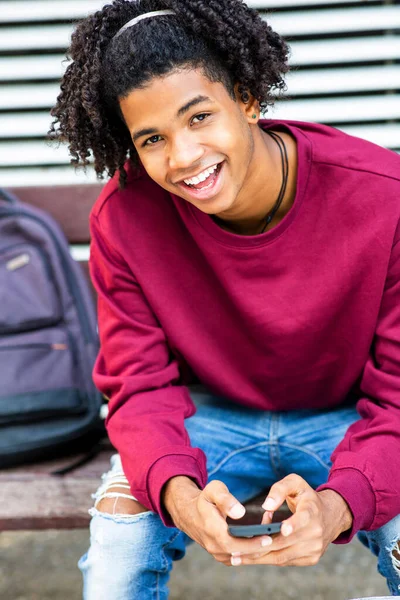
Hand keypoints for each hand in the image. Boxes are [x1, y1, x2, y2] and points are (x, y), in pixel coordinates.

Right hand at [163, 477, 278, 565]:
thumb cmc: (205, 499)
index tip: (268, 538)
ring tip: (273, 539)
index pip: (234, 543)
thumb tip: (240, 512)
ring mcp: (216, 553)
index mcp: (211, 529)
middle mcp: (213, 545)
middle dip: (259, 548)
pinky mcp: (221, 555)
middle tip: (276, 539)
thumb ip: (226, 499)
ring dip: (257, 551)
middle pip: (241, 553)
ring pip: (241, 557)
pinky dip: (251, 552)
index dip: (252, 543)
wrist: (190, 513)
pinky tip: (262, 542)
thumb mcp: (213, 490)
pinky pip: (238, 557)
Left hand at [237, 474, 352, 566]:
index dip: (293, 524)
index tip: (282, 529)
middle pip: (285, 543)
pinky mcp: (310, 558)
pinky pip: (285, 561)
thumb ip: (279, 489)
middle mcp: (316, 532)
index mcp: (312, 511)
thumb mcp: (295, 483)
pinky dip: (268, 558)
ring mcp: (314, 548)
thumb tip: (266, 506)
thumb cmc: (306, 496)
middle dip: (260, 547)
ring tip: (236, 558)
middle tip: (235, 550)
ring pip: (283, 556)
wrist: (330, 515)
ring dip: (259, 558)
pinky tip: (251, 556)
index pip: (304, 518)